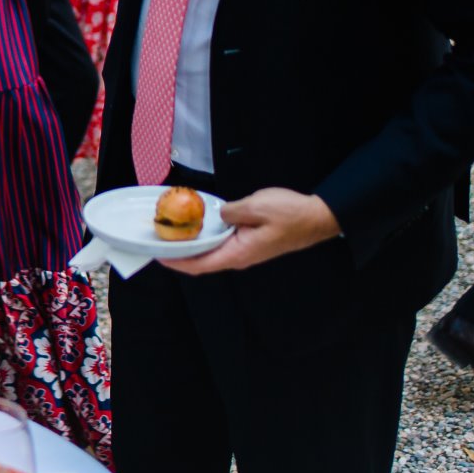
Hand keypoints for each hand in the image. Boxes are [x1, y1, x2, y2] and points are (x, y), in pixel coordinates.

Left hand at [161, 188, 341, 275]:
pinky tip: (197, 224)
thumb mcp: (256, 206)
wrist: (316, 217)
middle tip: (157, 240)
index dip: (176, 262)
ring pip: (210, 253)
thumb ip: (230, 212)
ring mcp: (244, 251)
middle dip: (178, 253)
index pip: (200, 265)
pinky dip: (206, 237)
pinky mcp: (248, 243)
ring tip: (171, 232)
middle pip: (201, 261)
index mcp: (238, 253)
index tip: (157, 255)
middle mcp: (238, 257)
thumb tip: (217, 215)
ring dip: (191, 245)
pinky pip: (221, 244)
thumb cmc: (290, 214)